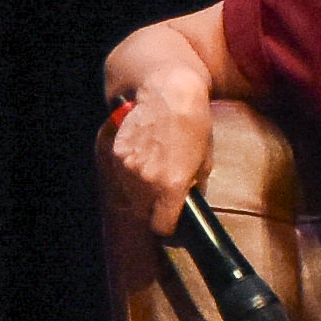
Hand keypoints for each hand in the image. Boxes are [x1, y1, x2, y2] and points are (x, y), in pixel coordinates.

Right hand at [102, 84, 208, 221]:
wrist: (169, 93)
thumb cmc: (193, 124)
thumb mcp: (204, 160)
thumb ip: (194, 187)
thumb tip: (189, 202)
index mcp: (171, 188)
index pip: (162, 227)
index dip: (168, 226)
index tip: (171, 221)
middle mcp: (146, 182)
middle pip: (143, 213)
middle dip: (153, 208)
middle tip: (163, 195)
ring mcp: (128, 168)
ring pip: (129, 195)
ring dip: (139, 191)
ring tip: (153, 173)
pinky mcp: (116, 154)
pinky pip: (121, 175)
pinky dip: (129, 172)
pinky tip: (143, 157)